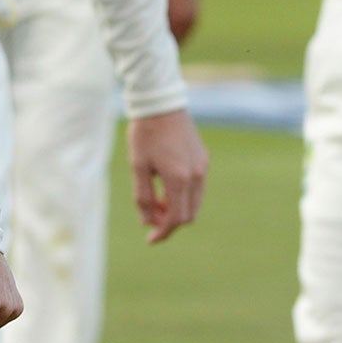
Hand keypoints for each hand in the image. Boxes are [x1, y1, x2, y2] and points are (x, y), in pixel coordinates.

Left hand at [128, 108, 207, 243]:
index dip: (163, 232)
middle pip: (188, 214)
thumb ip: (143, 197)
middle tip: (150, 216)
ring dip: (177, 208)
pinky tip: (166, 186)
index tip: (150, 239)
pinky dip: (183, 195)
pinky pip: (197, 187)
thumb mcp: (138, 166)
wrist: (161, 103)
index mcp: (180, 179)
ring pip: (194, 202)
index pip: (177, 218)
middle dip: (170, 222)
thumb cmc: (145, 134)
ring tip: (157, 200)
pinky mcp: (203, 159)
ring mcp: (203, 167)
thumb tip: (147, 221)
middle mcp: (197, 176)